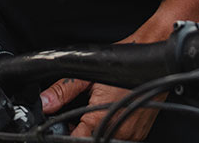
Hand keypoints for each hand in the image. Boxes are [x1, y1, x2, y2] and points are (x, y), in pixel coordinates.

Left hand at [39, 16, 174, 140]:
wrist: (152, 63)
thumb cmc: (121, 66)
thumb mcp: (87, 76)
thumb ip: (63, 91)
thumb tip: (46, 102)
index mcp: (100, 118)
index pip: (77, 140)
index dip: (67, 133)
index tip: (63, 126)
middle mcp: (118, 131)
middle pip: (91, 140)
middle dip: (79, 132)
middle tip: (76, 117)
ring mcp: (131, 135)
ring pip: (106, 139)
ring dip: (95, 132)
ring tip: (92, 114)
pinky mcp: (140, 134)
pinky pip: (120, 137)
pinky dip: (110, 130)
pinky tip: (107, 116)